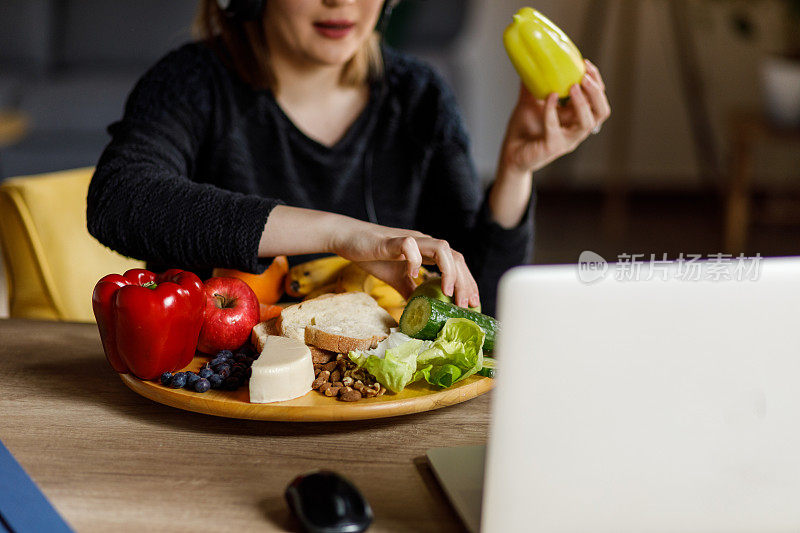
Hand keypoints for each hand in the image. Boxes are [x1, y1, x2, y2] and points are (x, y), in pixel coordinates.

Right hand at [331, 221, 479, 308]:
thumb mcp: (396, 278)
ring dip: (449, 271)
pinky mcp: (392, 240)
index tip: (473, 303)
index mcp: (428, 252)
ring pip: (442, 248)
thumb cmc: (373, 255)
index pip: (457, 264)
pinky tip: (413, 275)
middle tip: (466, 305)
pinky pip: (410, 246)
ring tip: (448, 292)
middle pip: (456, 257)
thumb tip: (422, 312)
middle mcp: (424, 242)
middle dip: (465, 282)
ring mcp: (410, 239)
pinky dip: (416, 261)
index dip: (468, 283)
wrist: (348, 238)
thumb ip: (411, 291)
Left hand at [499, 59, 610, 175]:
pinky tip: (550, 97)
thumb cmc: (523, 129)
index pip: (597, 99)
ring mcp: (567, 140)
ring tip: (573, 85)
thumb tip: (531, 59)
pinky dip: (553, 111)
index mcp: (576, 117)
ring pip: (588, 122)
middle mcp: (576, 129)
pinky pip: (556, 128)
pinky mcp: (553, 147)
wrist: (510, 152)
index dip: (596, 81)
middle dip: (597, 92)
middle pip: (601, 111)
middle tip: (585, 76)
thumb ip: (534, 83)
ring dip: (583, 102)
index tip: (586, 64)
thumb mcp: (531, 101)